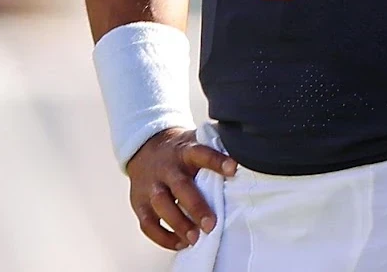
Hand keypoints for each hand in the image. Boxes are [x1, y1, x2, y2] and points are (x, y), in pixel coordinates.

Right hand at [125, 127, 236, 251]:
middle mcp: (166, 167)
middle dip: (196, 206)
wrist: (145, 147)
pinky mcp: (139, 202)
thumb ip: (214, 152)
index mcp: (184, 151)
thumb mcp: (195, 143)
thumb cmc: (180, 152)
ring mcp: (151, 185)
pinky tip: (180, 243)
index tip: (234, 169)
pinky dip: (163, 237)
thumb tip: (247, 158)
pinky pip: (148, 224)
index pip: (201, 153)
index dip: (217, 161)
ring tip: (194, 239)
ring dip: (179, 224)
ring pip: (161, 205)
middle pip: (180, 186)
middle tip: (210, 225)